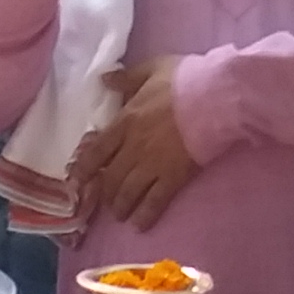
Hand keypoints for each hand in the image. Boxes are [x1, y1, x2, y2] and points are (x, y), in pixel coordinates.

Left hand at [69, 56, 198, 227]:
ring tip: (120, 214)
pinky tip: (140, 225)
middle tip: (105, 200)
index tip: (76, 179)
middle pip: (110, 177)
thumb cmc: (185, 79)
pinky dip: (145, 215)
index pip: (96, 150)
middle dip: (104, 193)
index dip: (84, 168)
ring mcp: (153, 165)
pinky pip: (154, 202)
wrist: (216, 97)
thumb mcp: (152, 68)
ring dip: (120, 207)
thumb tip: (104, 80)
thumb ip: (127, 77)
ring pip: (127, 193)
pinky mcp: (173, 177)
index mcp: (126, 121)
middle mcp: (133, 148)